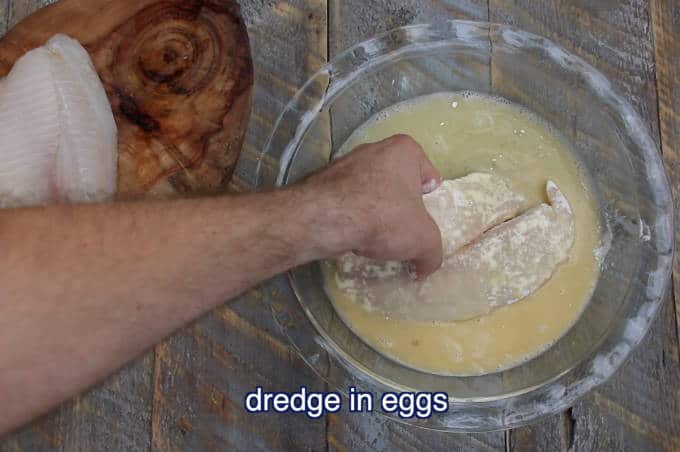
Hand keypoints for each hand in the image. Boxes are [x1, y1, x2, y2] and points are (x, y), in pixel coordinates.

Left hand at [300, 134, 442, 277]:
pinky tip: (352, 235)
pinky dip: (352, 217)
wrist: (324, 219)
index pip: (428, 176)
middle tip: (401, 232)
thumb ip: (432, 254)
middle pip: (398, 184)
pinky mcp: (323, 181)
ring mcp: (345, 163)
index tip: (422, 219)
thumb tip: (425, 268)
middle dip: (400, 207)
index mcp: (405, 150)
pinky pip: (347, 201)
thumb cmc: (383, 217)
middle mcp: (375, 148)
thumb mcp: (423, 240)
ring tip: (374, 238)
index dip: (429, 201)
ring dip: (375, 213)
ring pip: (371, 192)